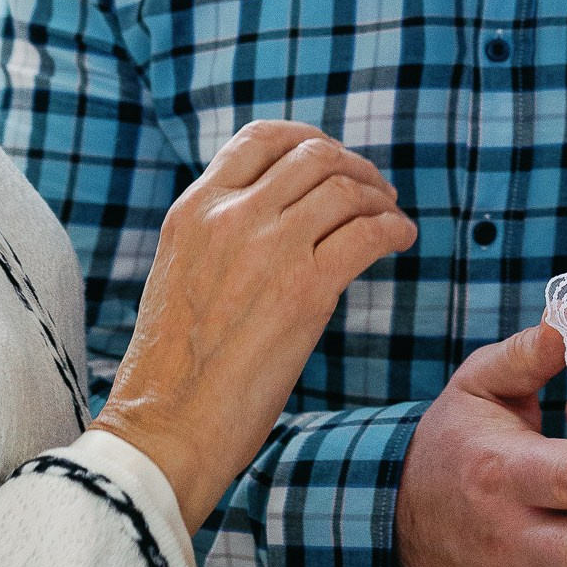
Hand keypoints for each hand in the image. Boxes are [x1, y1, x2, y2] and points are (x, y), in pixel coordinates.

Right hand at [93, 121, 414, 529]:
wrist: (166, 426)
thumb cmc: (173, 370)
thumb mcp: (180, 273)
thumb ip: (220, 236)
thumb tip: (279, 216)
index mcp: (192, 211)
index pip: (258, 139)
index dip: (306, 139)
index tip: (332, 156)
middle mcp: (230, 217)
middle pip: (313, 156)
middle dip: (354, 165)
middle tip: (375, 189)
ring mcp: (270, 249)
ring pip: (345, 189)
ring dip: (379, 197)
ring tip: (392, 214)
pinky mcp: (306, 289)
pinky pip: (368, 234)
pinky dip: (393, 229)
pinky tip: (401, 239)